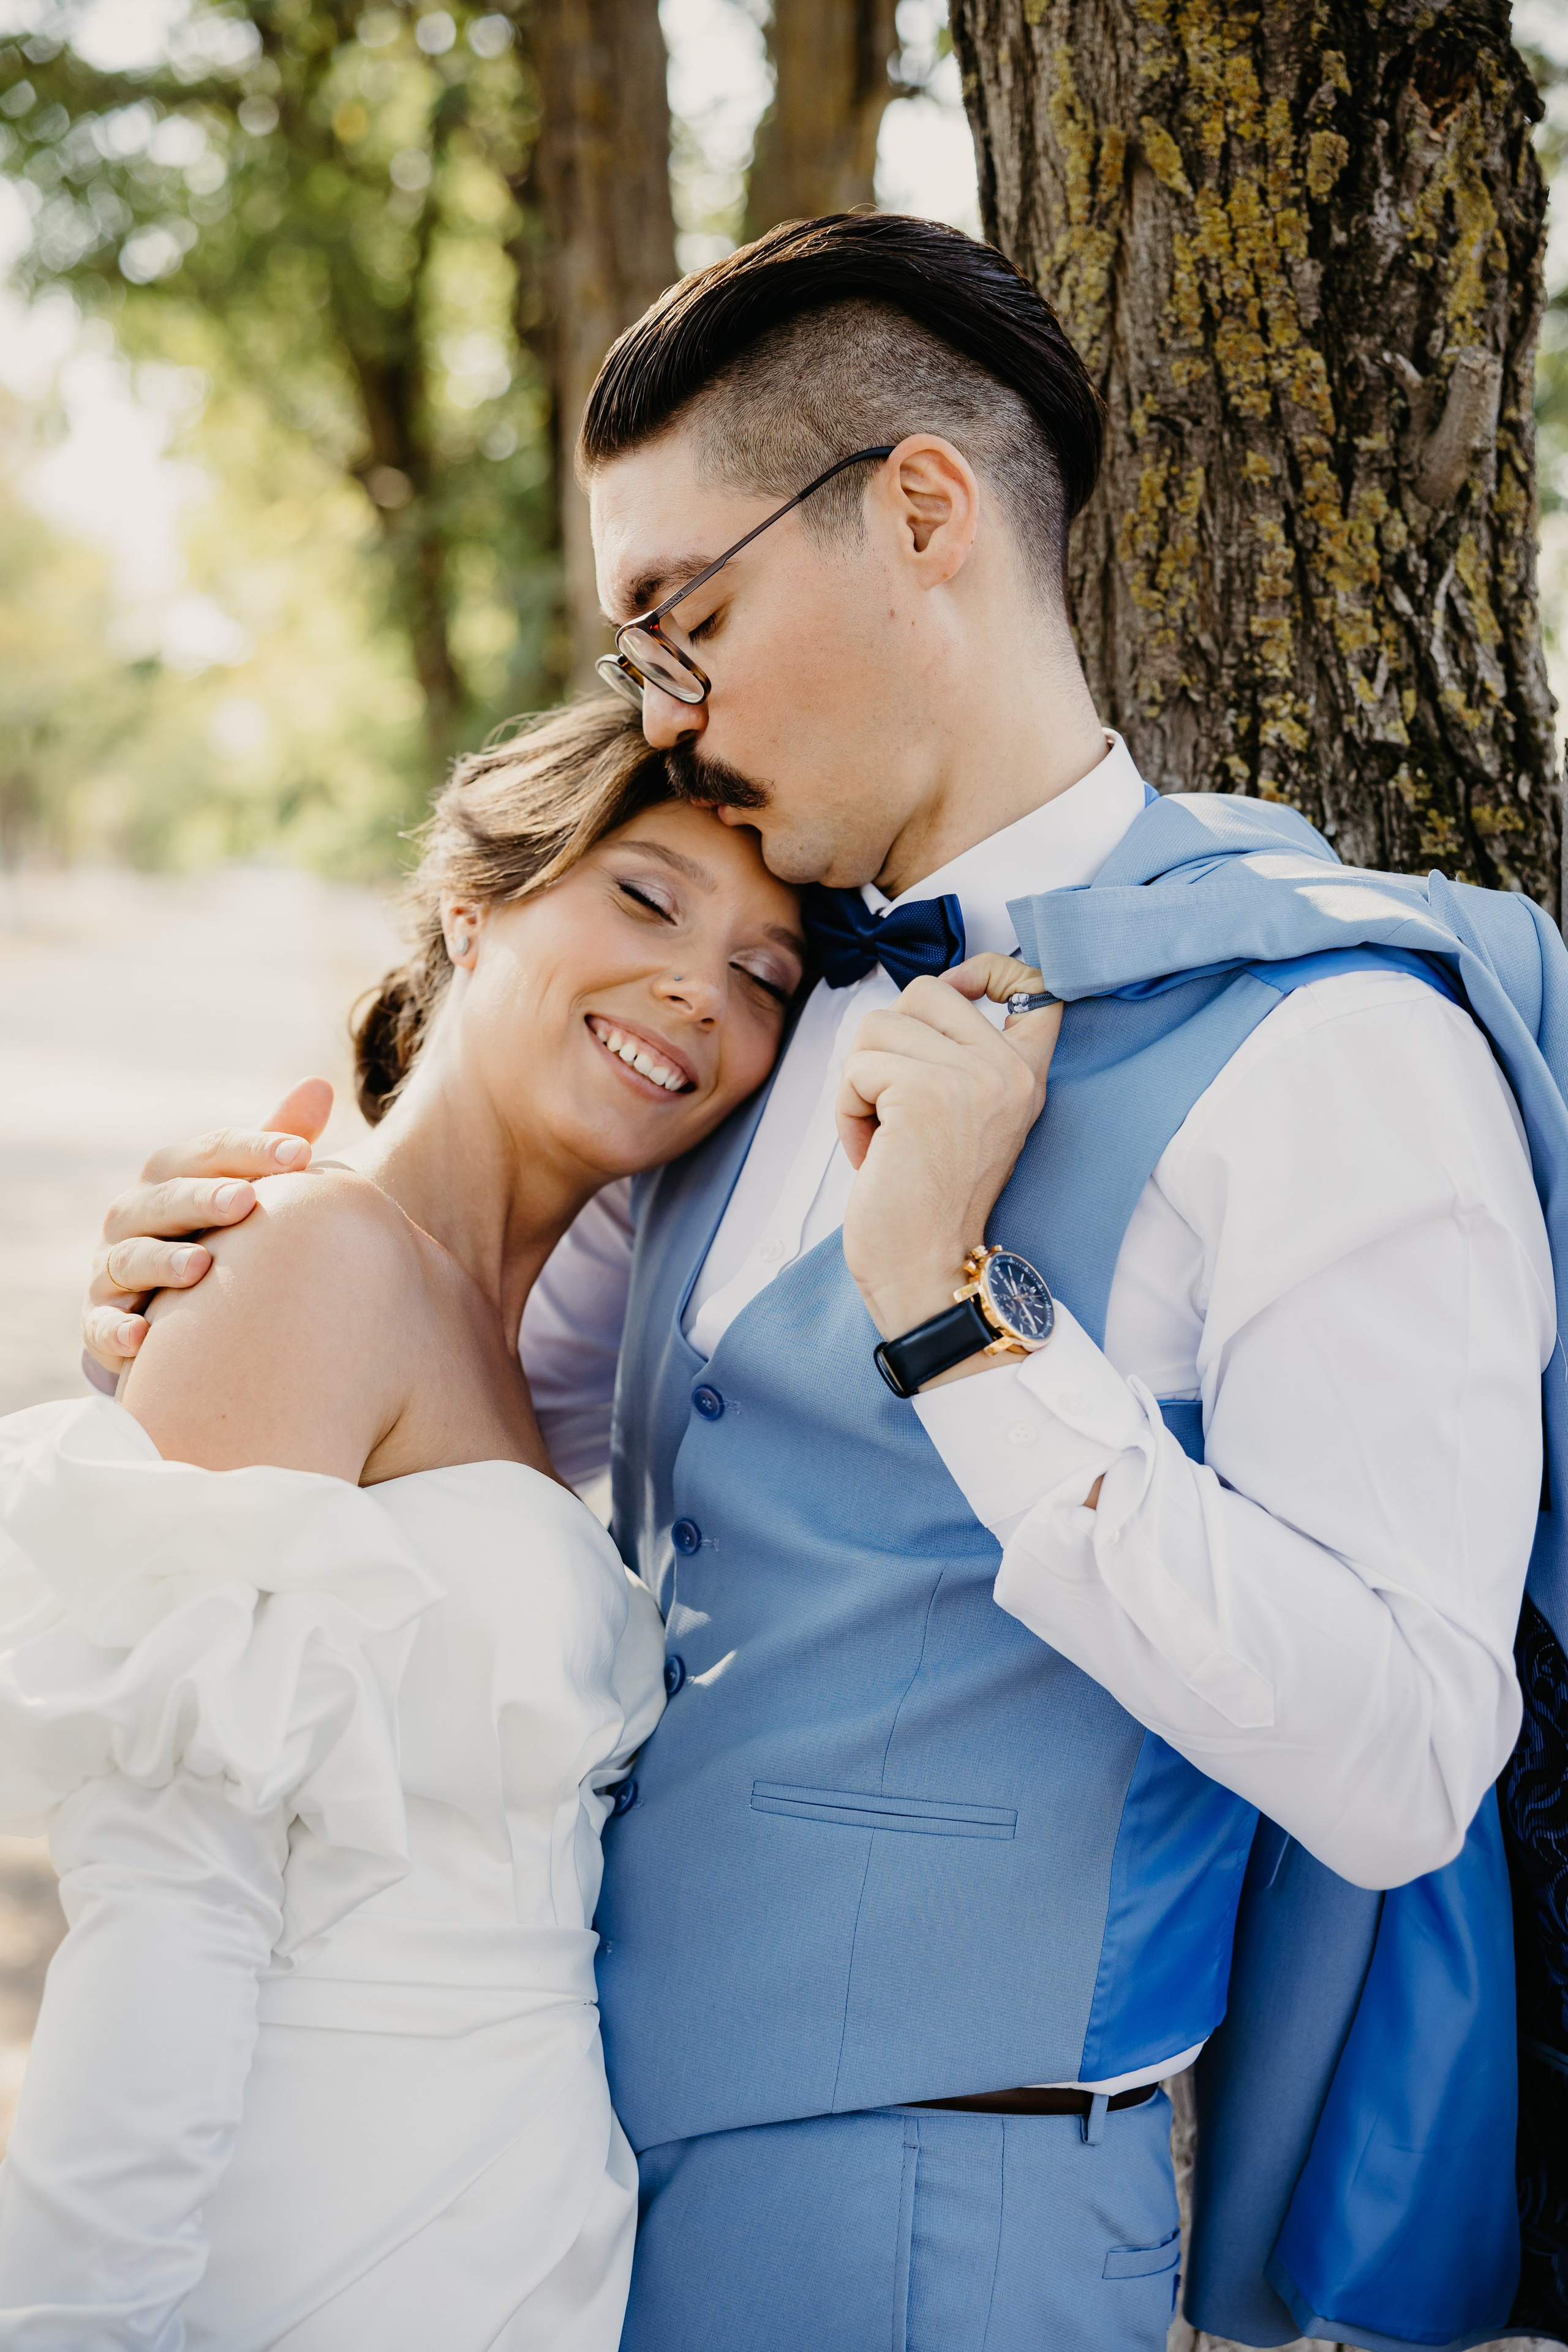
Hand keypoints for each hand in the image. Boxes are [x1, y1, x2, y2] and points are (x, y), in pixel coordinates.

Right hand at [82, 1078, 332, 1373]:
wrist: (166, 1300)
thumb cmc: (216, 1229)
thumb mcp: (245, 1184)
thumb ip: (277, 1139)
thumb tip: (320, 1084)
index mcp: (170, 1176)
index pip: (208, 1152)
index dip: (253, 1149)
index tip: (303, 1154)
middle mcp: (133, 1216)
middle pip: (164, 1200)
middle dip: (202, 1198)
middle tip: (245, 1200)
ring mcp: (112, 1268)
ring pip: (131, 1259)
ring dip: (163, 1262)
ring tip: (201, 1265)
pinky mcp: (100, 1320)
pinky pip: (102, 1325)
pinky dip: (116, 1330)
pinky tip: (142, 1338)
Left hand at [837, 954, 1062, 1358]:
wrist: (929, 1273)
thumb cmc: (931, 1206)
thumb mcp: (967, 1121)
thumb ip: (961, 1060)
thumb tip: (925, 997)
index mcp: (1026, 1076)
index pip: (1034, 988)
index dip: (990, 970)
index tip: (964, 989)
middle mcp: (1008, 1069)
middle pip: (924, 991)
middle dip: (887, 1045)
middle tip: (894, 1109)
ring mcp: (969, 1076)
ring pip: (878, 1024)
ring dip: (861, 1083)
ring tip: (884, 1137)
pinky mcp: (922, 1090)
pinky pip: (856, 1067)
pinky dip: (848, 1111)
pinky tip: (873, 1153)